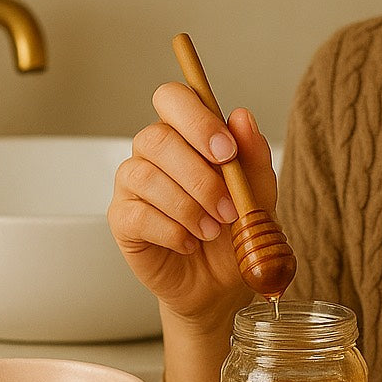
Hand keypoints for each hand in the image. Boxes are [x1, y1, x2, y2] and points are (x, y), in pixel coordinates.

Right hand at [108, 85, 277, 330]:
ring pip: (145, 176)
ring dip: (188, 206)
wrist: (222, 284)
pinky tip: (188, 243)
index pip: (173, 98)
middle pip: (158, 138)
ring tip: (212, 230)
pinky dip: (170, 231)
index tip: (227, 152)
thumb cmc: (236, 230)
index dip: (197, 119)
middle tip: (229, 208)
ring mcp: (132, 184)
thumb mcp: (259, 193)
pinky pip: (136, 214)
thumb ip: (252, 155)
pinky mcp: (122, 219)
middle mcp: (153, 152)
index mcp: (186, 134)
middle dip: (199, 176)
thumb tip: (242, 116)